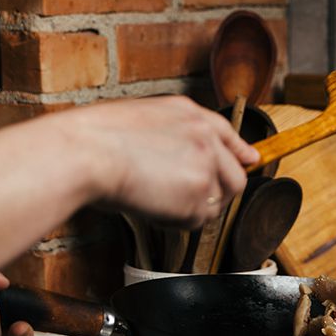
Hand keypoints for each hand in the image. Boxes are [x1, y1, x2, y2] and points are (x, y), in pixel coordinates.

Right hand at [63, 96, 261, 226]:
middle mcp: (205, 136)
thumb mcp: (139, 119)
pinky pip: (195, 222)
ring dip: (190, 210)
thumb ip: (171, 133)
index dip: (239, 152)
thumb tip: (179, 156)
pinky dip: (175, 222)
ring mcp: (206, 165)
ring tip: (155, 199)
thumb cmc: (95, 138)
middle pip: (235, 177)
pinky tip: (150, 206)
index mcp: (188, 113)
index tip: (248, 161)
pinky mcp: (199, 195)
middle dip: (215, 194)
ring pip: (216, 203)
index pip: (228, 134)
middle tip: (183, 201)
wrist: (86, 152)